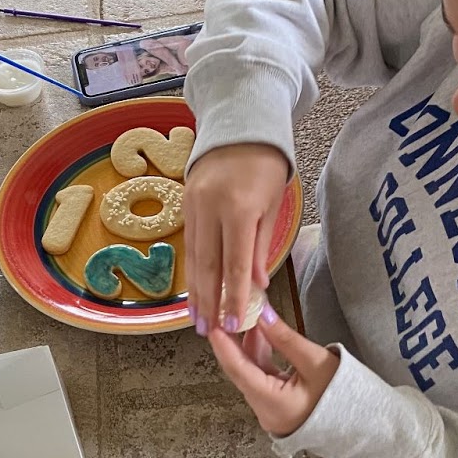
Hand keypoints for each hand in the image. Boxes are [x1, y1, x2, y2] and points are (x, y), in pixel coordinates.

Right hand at [184, 143, 289, 332]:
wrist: (239, 124)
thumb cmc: (266, 165)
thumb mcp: (273, 204)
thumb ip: (261, 246)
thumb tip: (256, 286)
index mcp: (238, 209)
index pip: (236, 265)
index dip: (234, 298)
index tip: (234, 324)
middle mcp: (210, 209)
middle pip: (207, 265)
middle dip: (208, 302)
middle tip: (208, 332)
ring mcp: (193, 205)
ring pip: (193, 257)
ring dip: (195, 291)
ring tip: (196, 319)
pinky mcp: (185, 203)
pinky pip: (189, 243)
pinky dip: (192, 269)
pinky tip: (193, 288)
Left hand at [208, 305, 339, 437]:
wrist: (362, 425)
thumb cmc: (344, 396)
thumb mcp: (316, 361)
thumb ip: (285, 338)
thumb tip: (262, 314)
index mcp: (273, 403)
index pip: (239, 371)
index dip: (224, 346)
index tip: (214, 324)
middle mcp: (265, 410)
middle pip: (240, 372)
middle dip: (231, 342)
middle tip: (225, 314)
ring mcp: (268, 410)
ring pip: (249, 374)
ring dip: (246, 347)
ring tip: (246, 317)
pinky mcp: (275, 405)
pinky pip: (260, 378)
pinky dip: (258, 357)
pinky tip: (260, 336)